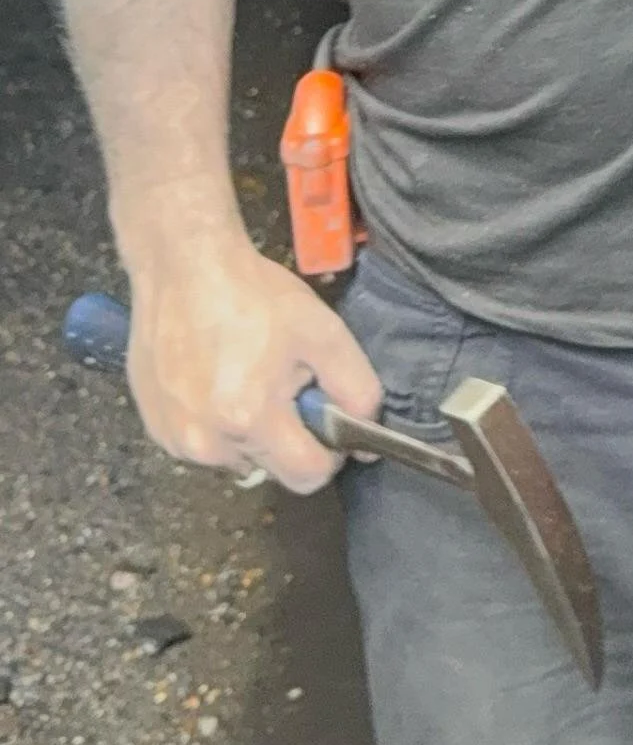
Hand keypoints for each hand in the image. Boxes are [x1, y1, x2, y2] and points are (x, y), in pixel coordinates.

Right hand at [126, 233, 383, 495]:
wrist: (182, 267)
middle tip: (282, 386)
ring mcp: (176, 439)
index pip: (307, 478)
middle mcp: (208, 443)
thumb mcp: (324, 332)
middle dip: (288, 440)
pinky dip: (217, 427)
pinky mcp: (155, 429)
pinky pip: (203, 448)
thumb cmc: (254, 295)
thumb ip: (356, 391)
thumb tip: (364, 445)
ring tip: (246, 379)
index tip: (323, 419)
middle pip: (272, 471)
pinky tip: (215, 383)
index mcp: (251, 420)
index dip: (328, 454)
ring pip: (237, 461)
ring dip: (250, 435)